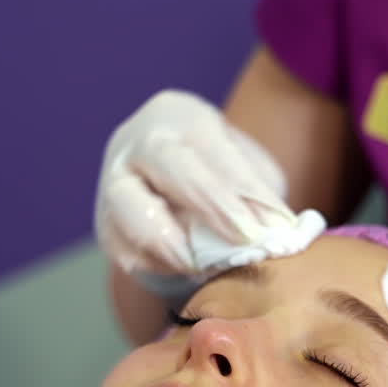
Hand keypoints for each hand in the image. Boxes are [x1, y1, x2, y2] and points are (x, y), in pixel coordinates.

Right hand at [95, 90, 304, 291]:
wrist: (168, 189)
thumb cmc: (218, 174)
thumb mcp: (247, 171)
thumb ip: (260, 194)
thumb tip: (280, 231)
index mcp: (178, 116)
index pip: (212, 148)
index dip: (243, 188)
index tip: (273, 224)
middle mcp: (138, 142)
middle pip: (168, 163)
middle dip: (210, 204)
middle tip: (246, 239)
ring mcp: (114, 185)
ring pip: (131, 211)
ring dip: (176, 244)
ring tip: (209, 265)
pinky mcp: (107, 229)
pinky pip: (129, 252)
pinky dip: (162, 267)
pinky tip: (191, 270)